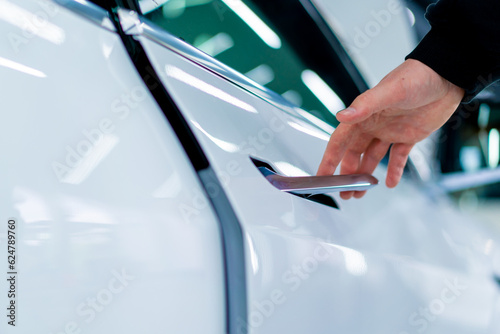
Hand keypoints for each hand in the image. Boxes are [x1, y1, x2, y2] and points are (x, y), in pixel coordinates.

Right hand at [317, 59, 464, 198]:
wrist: (447, 76)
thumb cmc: (417, 77)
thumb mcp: (390, 91)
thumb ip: (365, 105)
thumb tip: (341, 116)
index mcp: (364, 115)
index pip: (340, 141)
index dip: (329, 159)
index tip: (321, 176)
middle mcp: (374, 124)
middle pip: (354, 154)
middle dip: (347, 174)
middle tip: (343, 192)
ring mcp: (391, 131)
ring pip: (372, 158)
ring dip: (366, 175)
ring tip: (359, 194)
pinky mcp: (409, 136)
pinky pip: (398, 157)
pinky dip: (394, 170)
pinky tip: (391, 183)